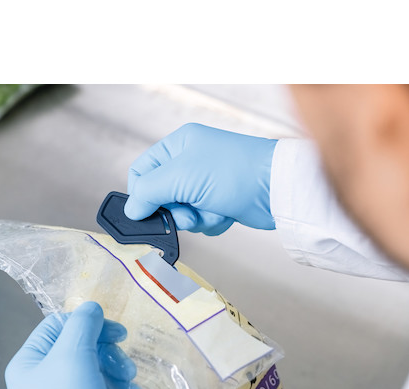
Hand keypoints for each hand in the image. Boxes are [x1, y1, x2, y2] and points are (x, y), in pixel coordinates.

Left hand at [5, 301, 141, 388]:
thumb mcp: (73, 357)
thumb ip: (82, 324)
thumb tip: (91, 306)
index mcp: (29, 362)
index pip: (59, 324)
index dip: (89, 323)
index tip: (117, 333)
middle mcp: (41, 378)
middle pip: (79, 345)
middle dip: (108, 351)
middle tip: (125, 363)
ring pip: (93, 366)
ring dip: (117, 369)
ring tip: (130, 383)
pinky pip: (99, 388)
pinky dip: (117, 388)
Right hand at [124, 123, 277, 234]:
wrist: (277, 189)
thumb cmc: (232, 172)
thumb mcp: (181, 177)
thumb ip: (148, 192)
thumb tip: (132, 210)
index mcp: (178, 145)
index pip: (142, 171)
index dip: (142, 194)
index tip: (149, 211)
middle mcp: (190, 162)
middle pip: (161, 196)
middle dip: (175, 210)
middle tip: (189, 213)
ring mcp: (205, 183)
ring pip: (181, 213)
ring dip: (196, 218)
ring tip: (213, 210)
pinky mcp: (219, 202)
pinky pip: (201, 220)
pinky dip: (211, 222)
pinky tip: (225, 214)